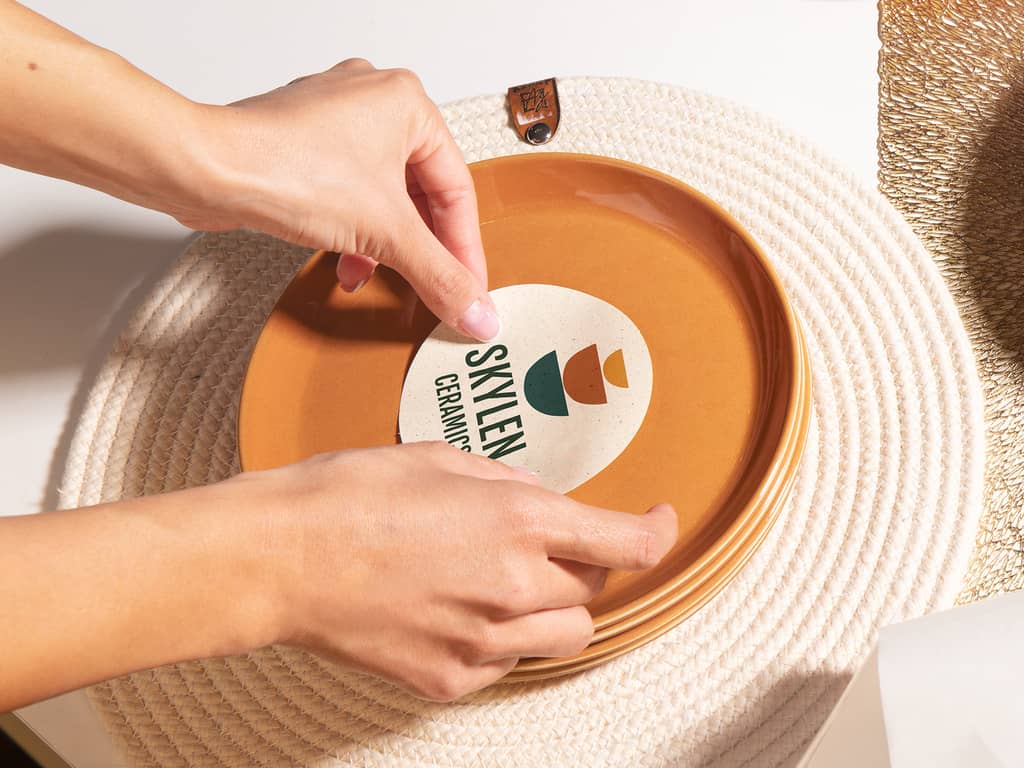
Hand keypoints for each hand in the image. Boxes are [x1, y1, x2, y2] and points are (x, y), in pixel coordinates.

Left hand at [185, 59, 498, 340]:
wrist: (206, 169)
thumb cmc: (284, 168)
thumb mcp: (384, 234)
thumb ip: (439, 276)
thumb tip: (477, 311)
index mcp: (407, 103)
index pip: (457, 190)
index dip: (465, 249)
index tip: (469, 289)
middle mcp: (373, 102)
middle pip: (420, 194)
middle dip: (421, 249)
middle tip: (434, 289)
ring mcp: (335, 120)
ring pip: (384, 197)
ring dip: (385, 245)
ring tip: (379, 277)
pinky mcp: (304, 144)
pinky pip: (349, 194)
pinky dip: (354, 231)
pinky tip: (346, 262)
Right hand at [232, 442, 677, 700]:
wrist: (282, 558)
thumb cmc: (349, 495)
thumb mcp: (440, 458)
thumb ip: (506, 483)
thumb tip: (536, 498)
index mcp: (519, 521)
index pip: (625, 542)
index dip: (655, 531)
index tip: (659, 521)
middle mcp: (515, 587)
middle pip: (594, 588)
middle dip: (583, 561)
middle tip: (545, 542)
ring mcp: (484, 641)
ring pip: (566, 635)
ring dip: (555, 605)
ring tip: (507, 580)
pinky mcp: (452, 678)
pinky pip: (508, 660)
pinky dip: (503, 635)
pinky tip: (460, 607)